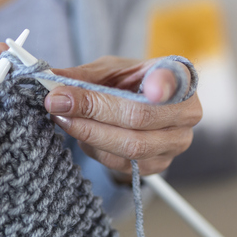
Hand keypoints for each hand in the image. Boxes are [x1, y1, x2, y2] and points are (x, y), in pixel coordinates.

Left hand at [44, 56, 202, 178]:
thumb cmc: (128, 83)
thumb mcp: (108, 70)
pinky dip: (94, 148)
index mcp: (180, 77)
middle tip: (58, 102)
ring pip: (129, 146)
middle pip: (139, 117)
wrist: (142, 108)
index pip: (175, 80)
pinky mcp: (158, 166)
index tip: (150, 87)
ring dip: (88, 133)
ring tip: (62, 117)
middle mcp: (187, 113)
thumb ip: (83, 76)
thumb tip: (49, 80)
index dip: (164, 85)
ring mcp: (176, 144)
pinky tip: (80, 132)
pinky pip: (121, 164)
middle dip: (93, 110)